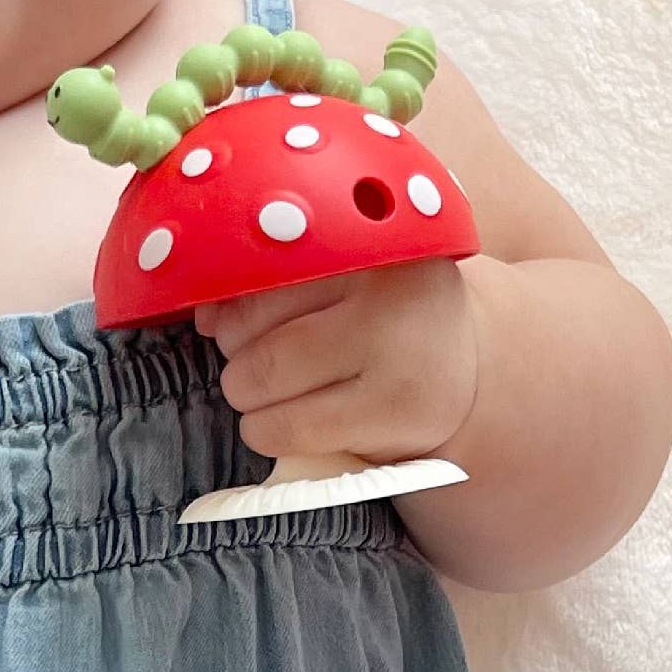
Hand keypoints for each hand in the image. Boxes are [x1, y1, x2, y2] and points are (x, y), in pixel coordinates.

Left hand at [195, 257, 481, 463]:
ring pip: (264, 376)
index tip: (218, 318)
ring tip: (259, 390)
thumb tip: (204, 314)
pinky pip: (292, 428)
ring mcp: (397, 356)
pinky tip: (274, 422)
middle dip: (232, 349)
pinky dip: (264, 428)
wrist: (467, 365)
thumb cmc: (382, 311)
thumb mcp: (340, 276)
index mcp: (369, 242)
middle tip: (244, 359)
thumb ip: (271, 282)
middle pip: (254, 324)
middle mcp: (387, 292)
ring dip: (243, 391)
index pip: (260, 269)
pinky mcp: (396, 416)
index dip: (225, 301)